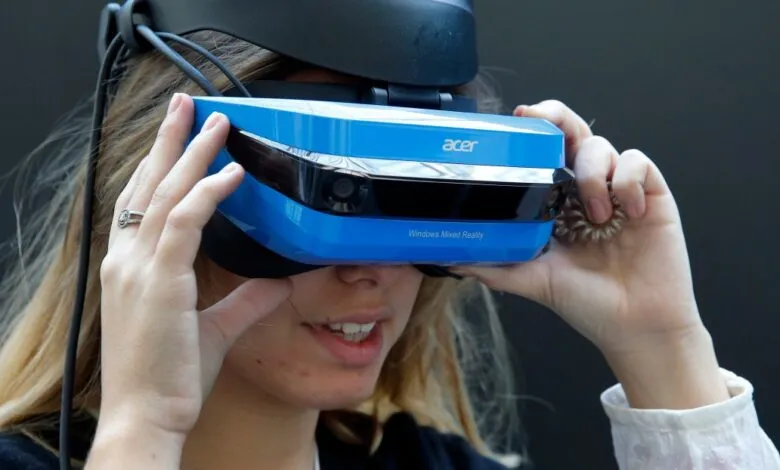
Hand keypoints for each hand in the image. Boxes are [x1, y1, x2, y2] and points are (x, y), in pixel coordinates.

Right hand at [96, 94, 291, 444]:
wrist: (148, 414)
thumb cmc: (169, 376)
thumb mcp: (214, 329)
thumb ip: (245, 300)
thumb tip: (277, 282)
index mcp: (131, 269)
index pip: (142, 203)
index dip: (160, 167)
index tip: (177, 138)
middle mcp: (127, 261)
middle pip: (147, 184)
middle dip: (168, 140)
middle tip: (184, 104)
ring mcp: (138, 268)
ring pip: (166, 194)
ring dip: (191, 153)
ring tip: (212, 122)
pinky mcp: (159, 280)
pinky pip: (185, 222)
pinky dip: (208, 193)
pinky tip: (230, 173)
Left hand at [453, 100, 728, 407]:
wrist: (635, 327)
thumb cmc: (588, 304)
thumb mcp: (533, 281)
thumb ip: (495, 267)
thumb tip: (449, 260)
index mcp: (558, 204)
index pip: (544, 153)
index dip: (533, 131)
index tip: (516, 118)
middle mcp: (585, 191)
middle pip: (572, 132)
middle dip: (557, 117)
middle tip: (543, 122)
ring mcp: (618, 191)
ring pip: (601, 145)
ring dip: (592, 174)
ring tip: (596, 216)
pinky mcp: (652, 195)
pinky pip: (638, 163)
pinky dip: (627, 180)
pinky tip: (629, 212)